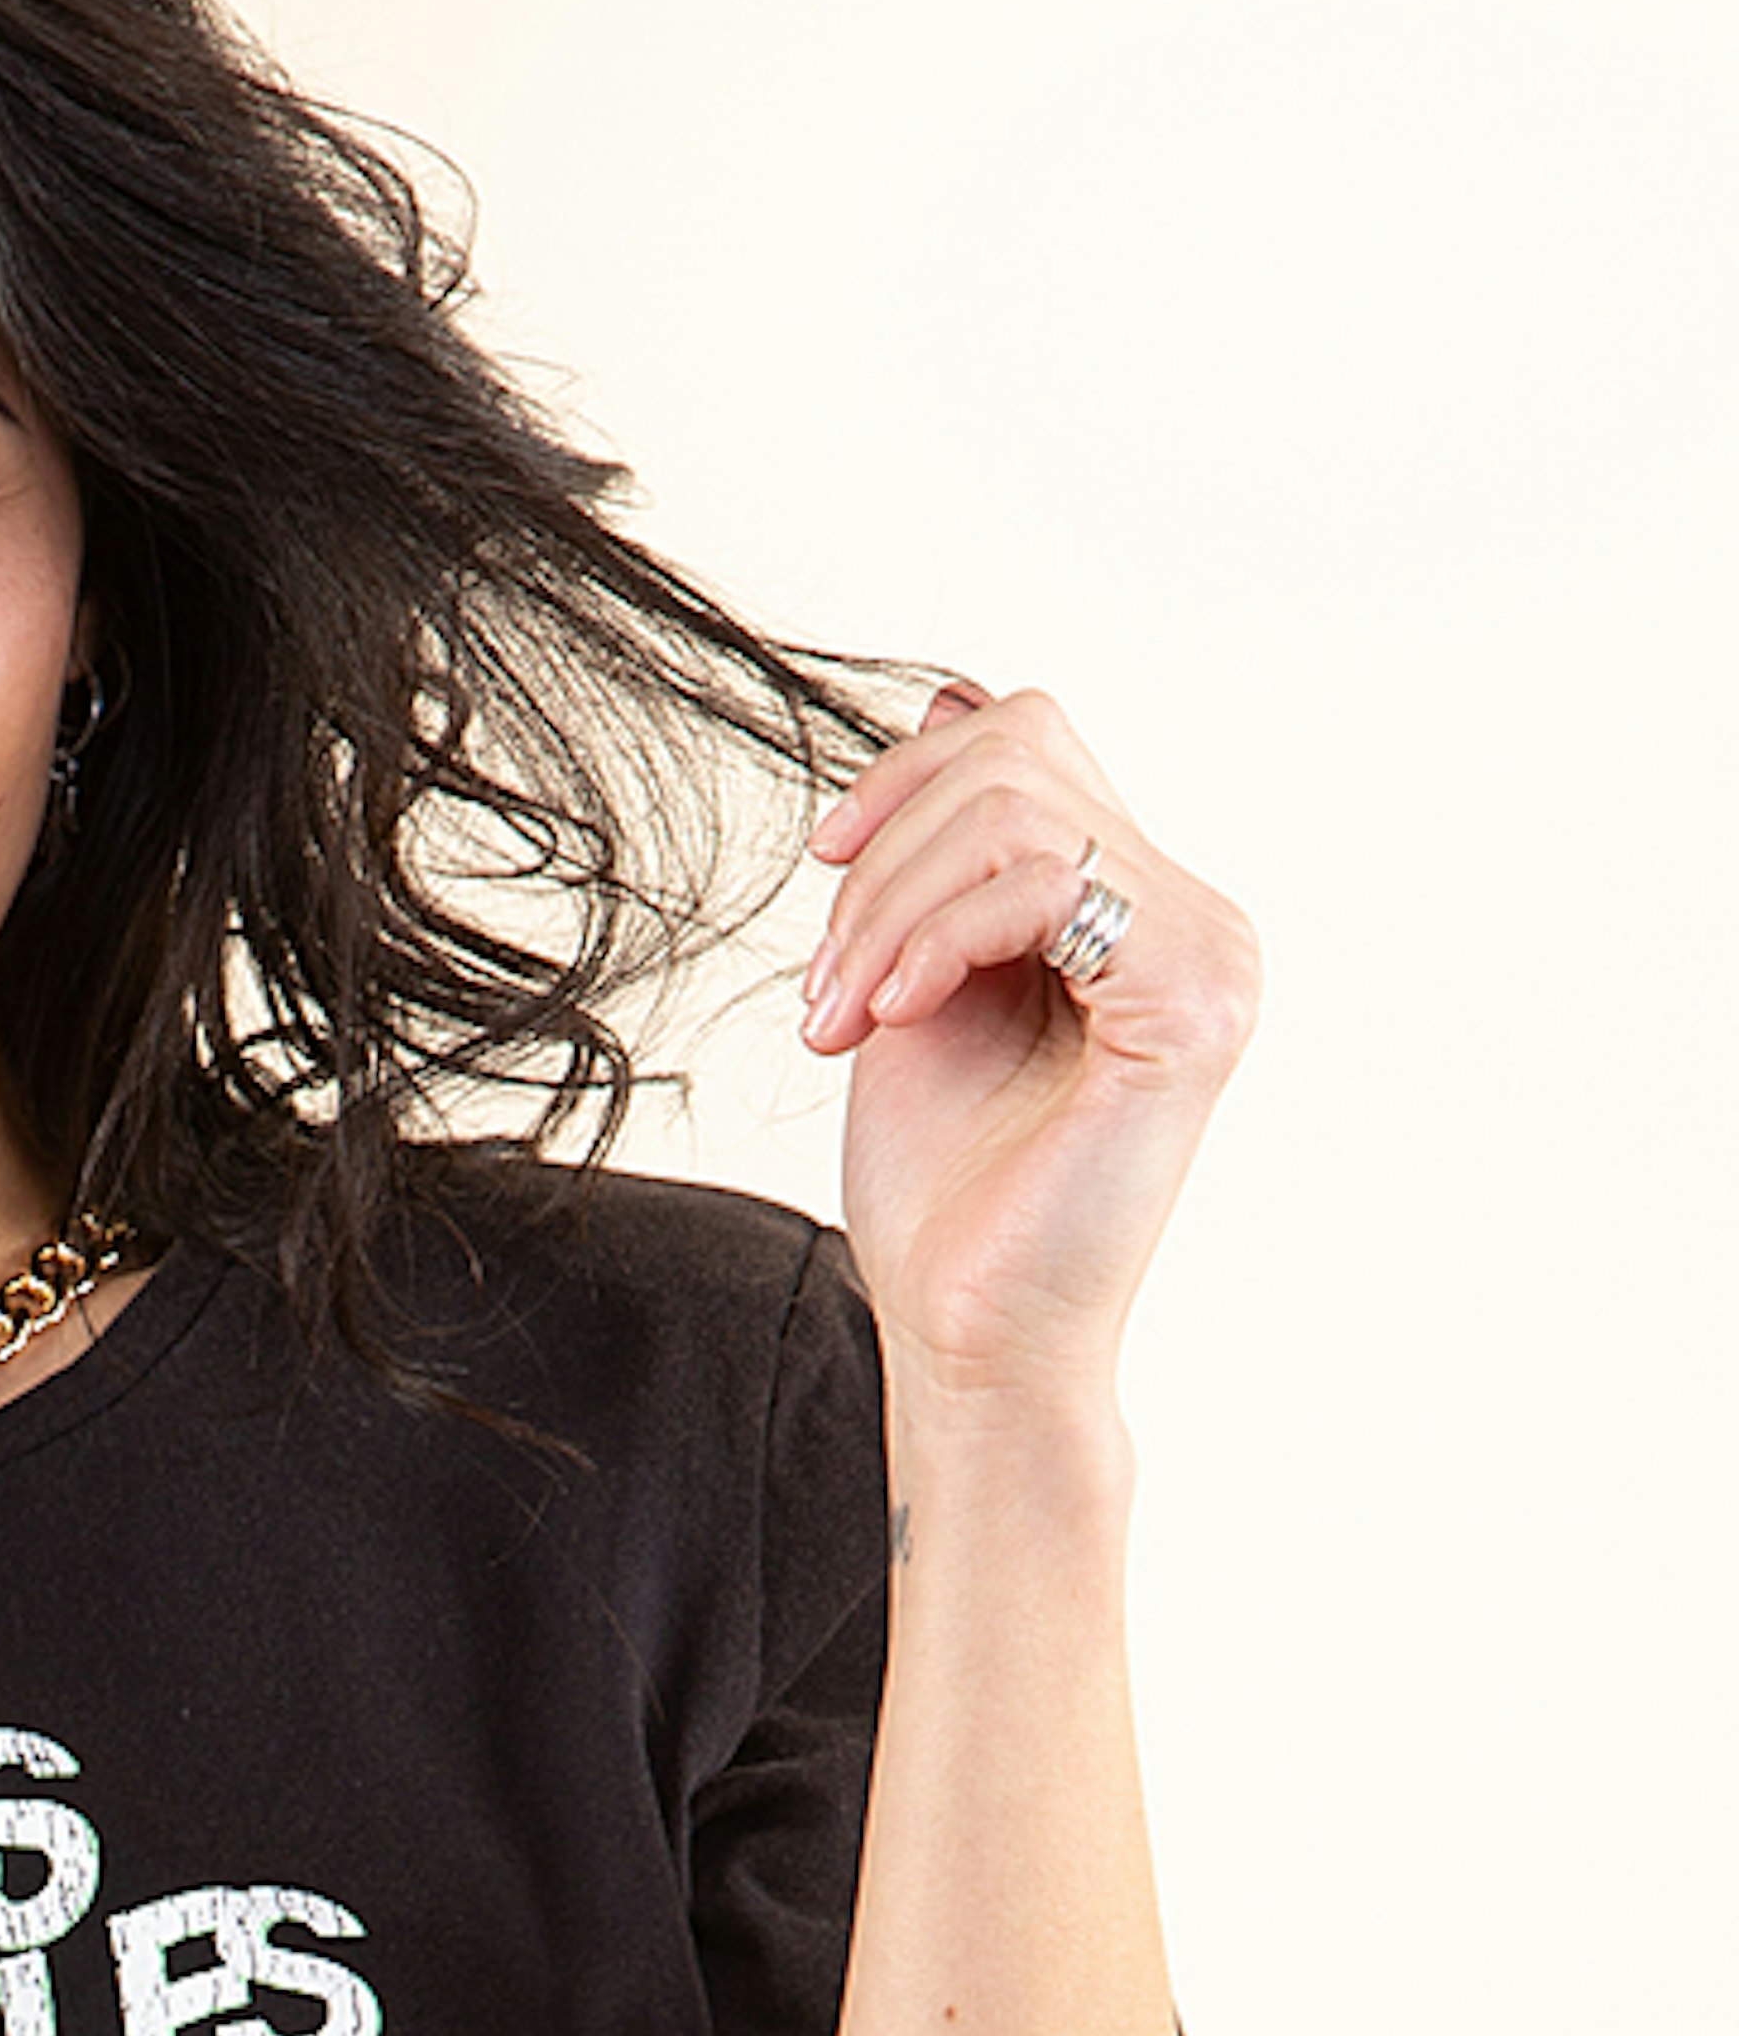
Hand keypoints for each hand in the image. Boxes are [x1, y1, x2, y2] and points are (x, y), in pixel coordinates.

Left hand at [802, 685, 1259, 1404]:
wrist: (967, 1335)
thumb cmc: (948, 1189)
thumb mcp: (920, 978)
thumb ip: (942, 859)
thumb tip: (948, 700)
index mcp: (1138, 909)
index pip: (1022, 744)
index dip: (902, 786)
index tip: (827, 887)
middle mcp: (1197, 917)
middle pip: (1014, 749)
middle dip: (884, 855)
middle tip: (828, 988)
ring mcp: (1209, 953)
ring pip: (1015, 807)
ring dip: (887, 909)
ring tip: (844, 1017)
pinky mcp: (1195, 1000)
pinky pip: (1047, 880)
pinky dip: (935, 937)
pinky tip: (895, 1017)